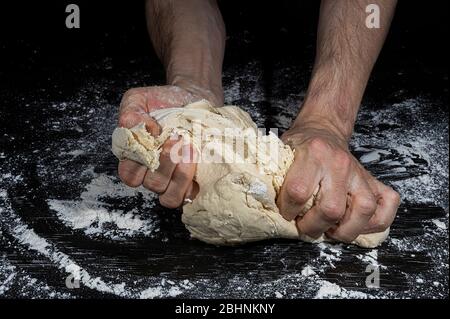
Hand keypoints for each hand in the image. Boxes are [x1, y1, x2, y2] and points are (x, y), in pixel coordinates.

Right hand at [117, 85, 200, 207]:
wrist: (193, 98)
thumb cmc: (163, 102)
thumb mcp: (138, 99)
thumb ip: (130, 114)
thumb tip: (139, 129)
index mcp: (135, 159)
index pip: (130, 175)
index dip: (140, 163)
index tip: (154, 140)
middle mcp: (152, 173)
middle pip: (152, 184)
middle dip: (166, 163)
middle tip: (177, 139)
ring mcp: (173, 180)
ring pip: (170, 196)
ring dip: (181, 175)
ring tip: (190, 150)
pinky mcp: (193, 182)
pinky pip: (191, 196)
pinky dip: (195, 183)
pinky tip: (199, 162)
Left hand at [277, 121, 399, 242]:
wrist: (322, 130)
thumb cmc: (300, 145)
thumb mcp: (281, 153)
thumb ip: (275, 175)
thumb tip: (263, 202)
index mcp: (313, 153)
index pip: (298, 192)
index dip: (288, 210)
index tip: (287, 213)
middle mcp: (339, 163)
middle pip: (330, 208)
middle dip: (313, 226)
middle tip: (305, 227)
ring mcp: (359, 172)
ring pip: (363, 210)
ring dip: (346, 230)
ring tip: (331, 231)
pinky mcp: (372, 179)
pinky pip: (387, 204)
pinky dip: (377, 222)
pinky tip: (359, 226)